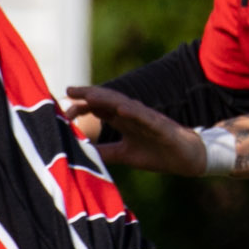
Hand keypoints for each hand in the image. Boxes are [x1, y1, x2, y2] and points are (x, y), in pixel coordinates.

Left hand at [63, 85, 248, 177]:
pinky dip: (134, 112)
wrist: (186, 159)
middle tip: (69, 90)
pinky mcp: (161, 126)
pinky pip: (146, 117)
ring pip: (124, 103)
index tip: (62, 110)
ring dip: (106, 98)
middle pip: (107, 100)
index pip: (98, 108)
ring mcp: (147, 118)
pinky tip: (121, 109)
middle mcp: (132, 115)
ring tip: (89, 94)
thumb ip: (104, 152)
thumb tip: (80, 153)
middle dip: (88, 94)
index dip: (81, 107)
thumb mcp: (124, 155)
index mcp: (123, 120)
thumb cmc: (155, 153)